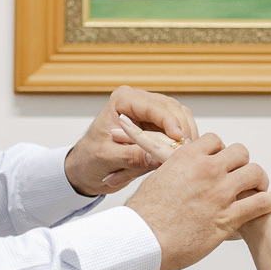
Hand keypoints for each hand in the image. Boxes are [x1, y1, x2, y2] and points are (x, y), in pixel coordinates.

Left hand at [65, 86, 199, 196]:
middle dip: (181, 131)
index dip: (170, 121)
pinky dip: (179, 146)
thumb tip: (157, 157)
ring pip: (181, 120)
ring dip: (182, 139)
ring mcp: (152, 114)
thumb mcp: (107, 159)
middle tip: (184, 153)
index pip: (154, 106)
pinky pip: (179, 134)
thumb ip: (132, 157)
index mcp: (123, 100)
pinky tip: (174, 159)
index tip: (178, 138)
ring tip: (179, 158)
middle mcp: (140, 102)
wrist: (86, 169)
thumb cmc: (89, 159)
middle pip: (173, 110)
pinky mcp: (160, 128)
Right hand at [123, 130, 270, 269]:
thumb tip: (175, 171)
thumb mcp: (155, 181)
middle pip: (240, 153)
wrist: (142, 240)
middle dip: (241, 162)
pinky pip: (262, 203)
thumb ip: (172, 171)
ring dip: (259, 179)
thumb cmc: (142, 216)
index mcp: (187, 158)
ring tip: (260, 187)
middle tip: (240, 175)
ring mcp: (221, 193)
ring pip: (254, 173)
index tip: (219, 159)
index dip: (219, 150)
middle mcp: (207, 170)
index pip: (214, 140)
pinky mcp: (229, 217)